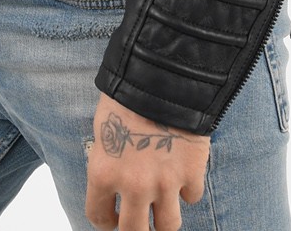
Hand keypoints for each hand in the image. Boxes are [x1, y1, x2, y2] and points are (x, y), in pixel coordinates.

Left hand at [85, 91, 208, 230]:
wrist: (163, 74)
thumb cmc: (126, 94)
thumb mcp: (104, 129)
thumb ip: (108, 161)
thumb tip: (112, 181)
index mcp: (104, 173)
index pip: (98, 216)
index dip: (104, 220)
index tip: (111, 218)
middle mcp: (133, 186)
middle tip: (140, 223)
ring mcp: (165, 183)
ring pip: (168, 226)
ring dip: (165, 218)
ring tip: (164, 207)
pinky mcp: (192, 174)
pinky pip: (192, 197)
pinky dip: (188, 189)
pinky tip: (183, 174)